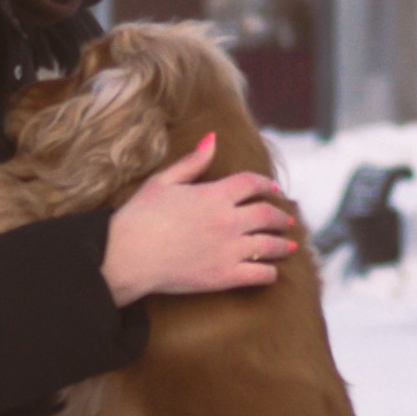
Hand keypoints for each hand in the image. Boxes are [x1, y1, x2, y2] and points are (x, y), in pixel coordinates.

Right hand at [101, 132, 298, 305]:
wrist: (127, 255)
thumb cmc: (139, 216)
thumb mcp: (163, 181)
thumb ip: (193, 161)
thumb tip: (213, 139)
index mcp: (215, 194)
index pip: (252, 184)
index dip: (267, 185)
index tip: (274, 190)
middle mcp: (229, 220)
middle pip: (268, 215)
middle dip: (282, 217)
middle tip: (289, 220)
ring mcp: (229, 249)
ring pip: (269, 245)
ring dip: (283, 245)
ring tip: (289, 247)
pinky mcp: (224, 276)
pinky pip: (259, 274)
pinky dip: (269, 273)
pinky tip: (271, 273)